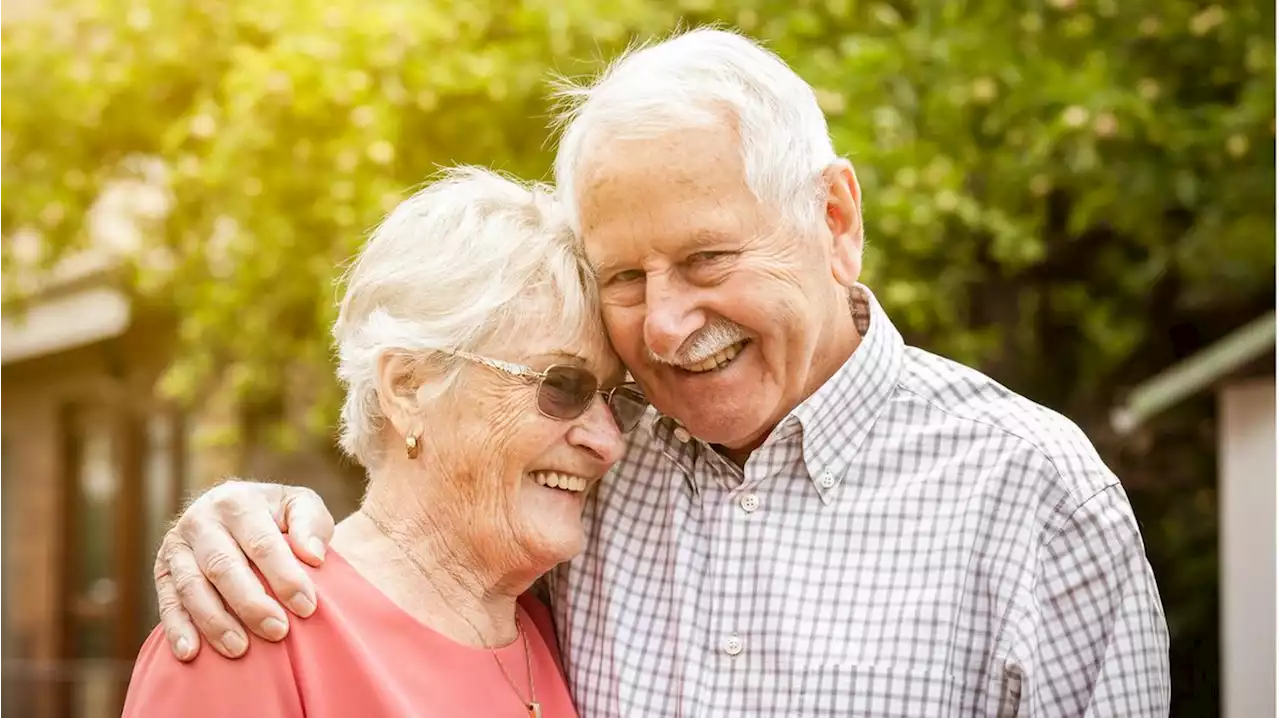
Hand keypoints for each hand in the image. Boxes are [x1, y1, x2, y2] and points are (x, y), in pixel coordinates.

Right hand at [154, 480, 334, 660]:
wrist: (240, 512)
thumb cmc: (278, 516)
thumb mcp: (300, 505)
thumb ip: (311, 524)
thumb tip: (313, 557)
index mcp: (238, 501)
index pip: (262, 543)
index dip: (284, 577)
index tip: (306, 607)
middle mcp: (201, 519)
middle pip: (223, 566)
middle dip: (251, 603)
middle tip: (277, 631)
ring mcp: (177, 545)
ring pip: (192, 587)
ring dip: (215, 622)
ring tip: (240, 649)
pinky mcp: (162, 570)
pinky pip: (166, 602)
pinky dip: (177, 628)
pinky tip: (190, 653)